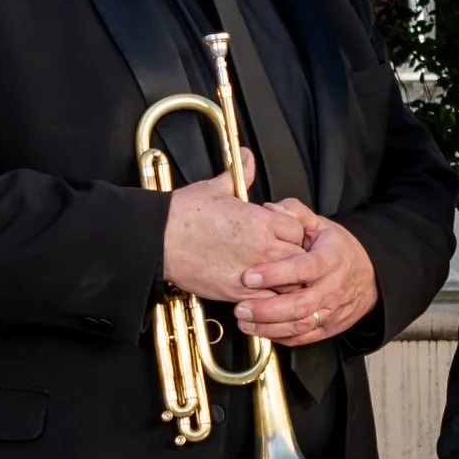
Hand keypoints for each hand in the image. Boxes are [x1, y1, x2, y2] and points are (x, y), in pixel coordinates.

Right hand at [163, 160, 310, 304]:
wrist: (158, 239)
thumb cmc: (184, 213)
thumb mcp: (215, 188)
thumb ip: (239, 175)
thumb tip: (247, 157)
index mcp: (261, 221)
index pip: (297, 229)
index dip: (292, 231)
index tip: (281, 234)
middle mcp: (263, 248)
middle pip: (299, 257)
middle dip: (294, 257)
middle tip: (283, 257)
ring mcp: (253, 272)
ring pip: (290, 283)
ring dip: (286, 280)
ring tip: (275, 276)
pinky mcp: (238, 292)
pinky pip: (269, 301)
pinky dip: (270, 298)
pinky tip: (261, 291)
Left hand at [234, 214, 379, 347]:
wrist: (370, 278)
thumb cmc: (340, 251)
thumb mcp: (322, 226)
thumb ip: (296, 214)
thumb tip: (270, 209)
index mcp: (330, 260)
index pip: (302, 269)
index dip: (275, 274)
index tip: (249, 276)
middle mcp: (332, 288)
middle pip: (299, 305)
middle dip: (266, 309)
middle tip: (240, 307)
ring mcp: (331, 311)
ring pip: (299, 325)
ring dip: (269, 327)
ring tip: (244, 322)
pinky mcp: (328, 328)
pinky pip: (303, 338)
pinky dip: (280, 337)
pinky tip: (261, 331)